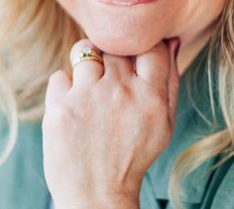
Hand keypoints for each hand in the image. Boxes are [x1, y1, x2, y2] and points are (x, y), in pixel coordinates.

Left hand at [42, 37, 180, 207]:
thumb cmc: (133, 155)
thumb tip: (173, 40)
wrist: (96, 196)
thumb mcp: (164, 122)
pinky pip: (60, 75)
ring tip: (89, 87)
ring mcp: (87, 96)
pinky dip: (64, 88)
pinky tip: (73, 107)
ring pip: (85, 50)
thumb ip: (171, 79)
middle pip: (115, 45)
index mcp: (150, 95)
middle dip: (112, 55)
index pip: (150, 45)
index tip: (133, 57)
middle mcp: (120, 91)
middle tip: (110, 78)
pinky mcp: (60, 106)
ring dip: (86, 65)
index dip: (140, 46)